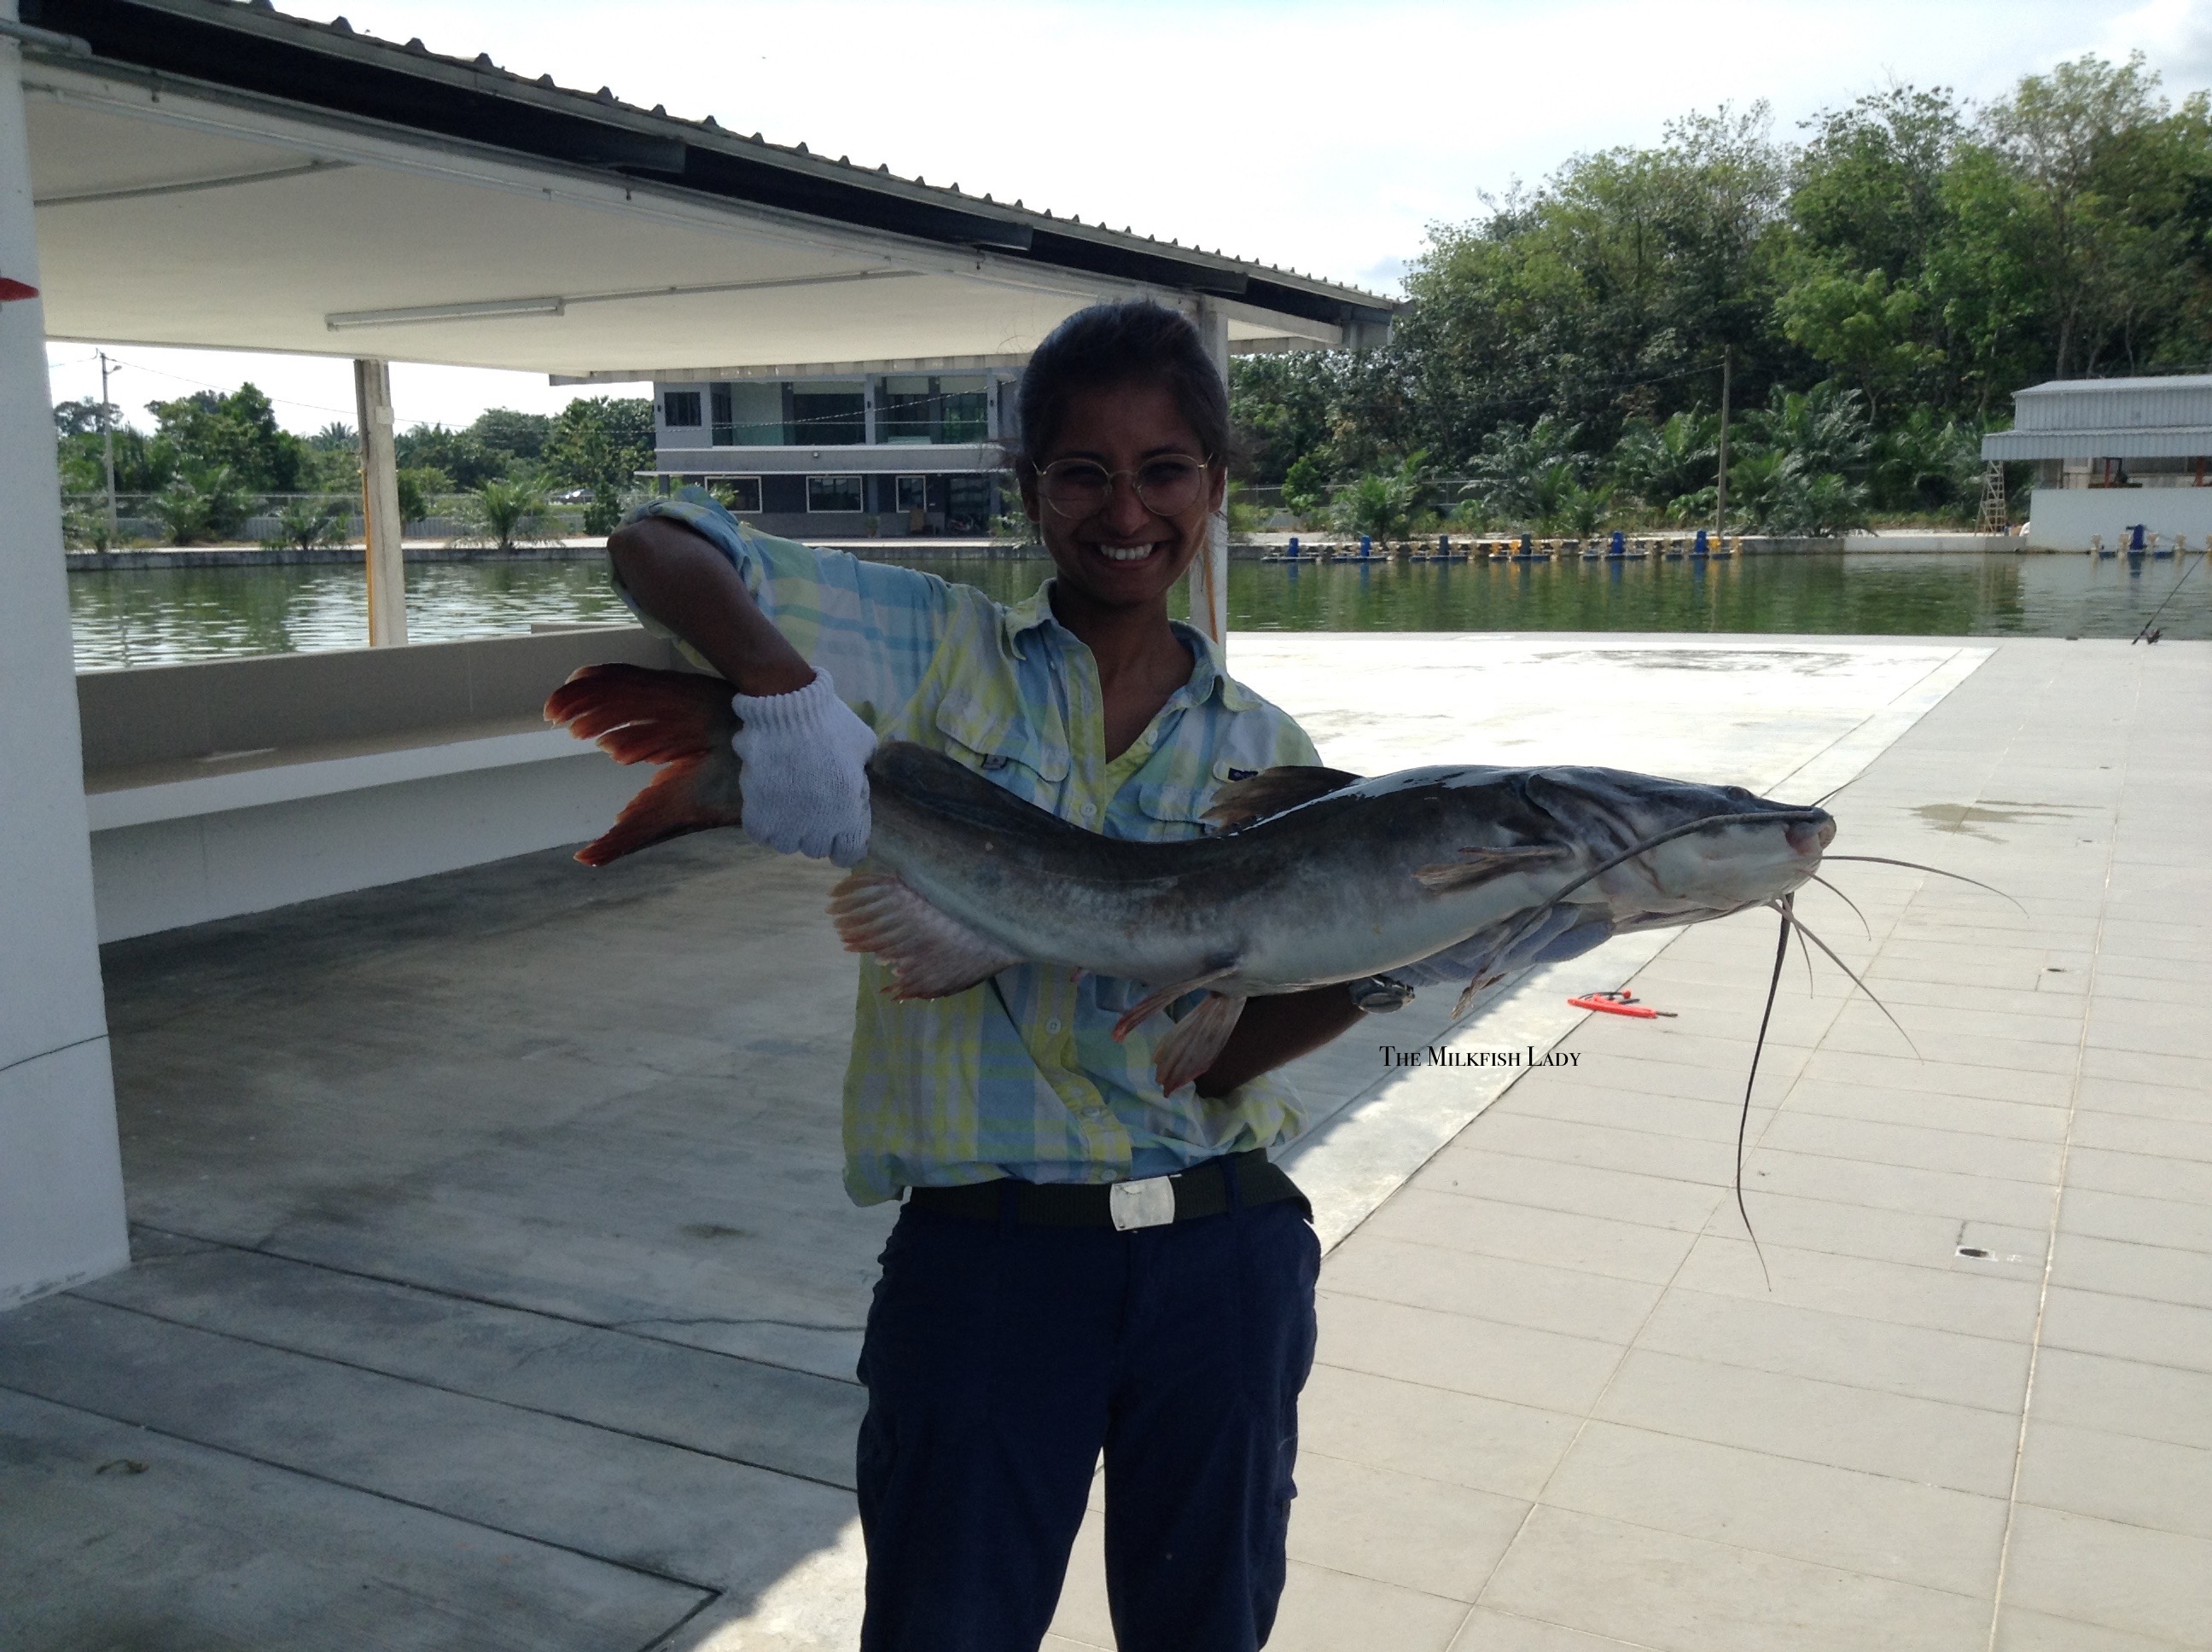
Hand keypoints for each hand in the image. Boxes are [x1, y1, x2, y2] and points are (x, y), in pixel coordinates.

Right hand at [729, 669, 876, 864]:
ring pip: (786, 845)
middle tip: (814, 809)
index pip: (849, 855)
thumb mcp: (864, 745)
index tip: (842, 833)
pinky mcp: (757, 811)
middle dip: (817, 832)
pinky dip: (763, 824)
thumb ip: (865, 769)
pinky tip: (767, 807)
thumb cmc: (831, 723)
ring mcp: (786, 822)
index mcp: (848, 814)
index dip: (846, 845)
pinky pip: (760, 833)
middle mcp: (818, 826)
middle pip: (816, 849)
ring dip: (789, 830)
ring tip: (788, 808)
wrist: (788, 707)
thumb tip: (863, 776)